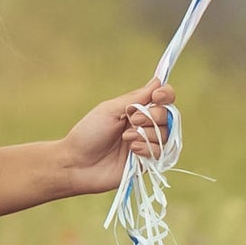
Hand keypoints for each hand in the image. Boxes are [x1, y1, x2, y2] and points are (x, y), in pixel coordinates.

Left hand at [51, 82, 174, 198]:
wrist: (77, 163)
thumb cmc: (89, 133)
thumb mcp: (110, 110)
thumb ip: (136, 98)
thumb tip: (158, 81)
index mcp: (136, 109)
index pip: (163, 98)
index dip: (166, 95)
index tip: (157, 96)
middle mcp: (145, 125)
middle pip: (168, 115)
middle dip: (153, 116)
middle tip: (132, 121)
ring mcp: (146, 144)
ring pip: (166, 134)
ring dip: (147, 134)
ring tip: (126, 139)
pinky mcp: (147, 162)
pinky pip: (160, 152)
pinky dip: (147, 148)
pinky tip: (131, 150)